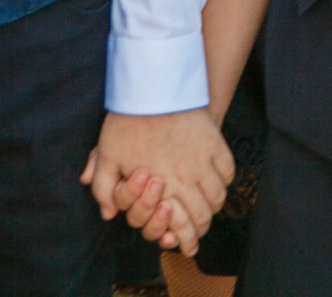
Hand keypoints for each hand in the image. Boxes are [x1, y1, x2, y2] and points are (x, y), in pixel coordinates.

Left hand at [81, 108, 231, 256]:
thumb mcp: (106, 156)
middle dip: (202, 226)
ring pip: (219, 195)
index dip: (186, 240)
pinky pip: (228, 170)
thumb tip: (109, 213)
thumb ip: (103, 188)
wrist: (152, 87)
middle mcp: (188, 178)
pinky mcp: (215, 142)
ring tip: (207, 204)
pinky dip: (224, 180)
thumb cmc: (127, 121)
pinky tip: (216, 179)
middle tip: (199, 227)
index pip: (183, 225)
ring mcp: (205, 160)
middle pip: (206, 214)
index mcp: (163, 187)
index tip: (188, 244)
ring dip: (213, 204)